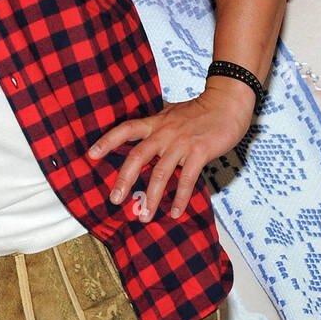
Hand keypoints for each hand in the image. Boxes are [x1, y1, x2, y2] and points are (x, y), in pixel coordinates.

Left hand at [87, 77, 256, 220]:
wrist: (228, 103)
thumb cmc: (201, 110)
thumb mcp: (173, 112)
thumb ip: (158, 123)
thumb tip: (143, 130)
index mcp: (156, 122)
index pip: (126, 129)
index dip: (107, 140)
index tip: (91, 155)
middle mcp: (165, 132)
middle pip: (138, 156)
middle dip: (124, 179)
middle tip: (115, 199)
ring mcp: (182, 142)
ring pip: (161, 173)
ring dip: (152, 197)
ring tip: (145, 216)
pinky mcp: (199, 152)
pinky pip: (187, 179)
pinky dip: (180, 198)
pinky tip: (176, 212)